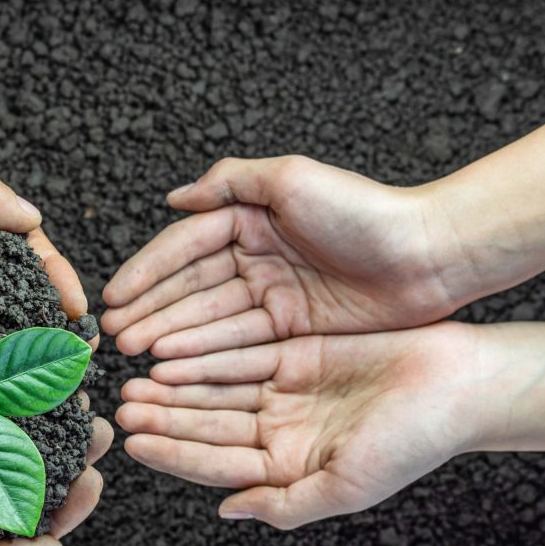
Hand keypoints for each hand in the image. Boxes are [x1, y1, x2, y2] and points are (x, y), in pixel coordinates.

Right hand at [101, 156, 465, 357]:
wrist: (430, 256)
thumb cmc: (364, 211)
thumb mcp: (291, 179)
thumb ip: (229, 182)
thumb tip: (174, 197)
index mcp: (249, 219)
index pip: (184, 248)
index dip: (146, 273)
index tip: (114, 296)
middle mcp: (255, 257)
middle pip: (190, 289)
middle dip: (151, 312)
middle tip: (115, 336)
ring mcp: (272, 296)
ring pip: (209, 320)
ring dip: (170, 337)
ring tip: (135, 355)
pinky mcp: (291, 330)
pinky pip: (239, 344)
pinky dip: (205, 356)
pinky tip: (175, 366)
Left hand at [115, 322, 480, 528]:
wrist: (459, 385)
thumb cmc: (413, 442)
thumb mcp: (348, 485)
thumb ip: (285, 503)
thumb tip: (227, 511)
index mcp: (288, 467)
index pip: (216, 462)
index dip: (175, 452)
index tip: (136, 442)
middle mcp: (280, 430)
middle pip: (208, 422)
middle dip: (165, 415)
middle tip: (123, 404)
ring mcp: (286, 390)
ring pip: (217, 386)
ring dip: (177, 383)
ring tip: (137, 376)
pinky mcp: (296, 352)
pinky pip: (242, 352)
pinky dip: (209, 352)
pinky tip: (175, 349)